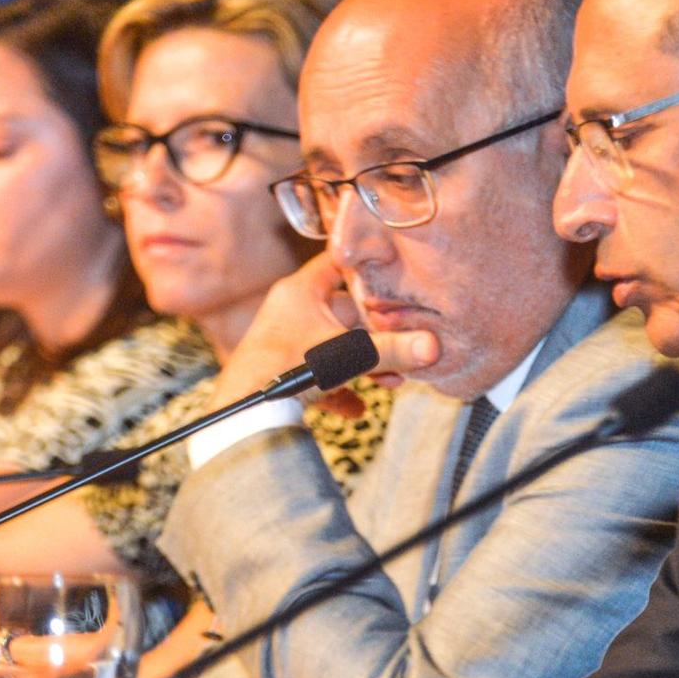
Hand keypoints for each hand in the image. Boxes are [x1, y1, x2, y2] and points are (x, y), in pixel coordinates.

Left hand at [205, 251, 437, 410]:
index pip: (338, 263)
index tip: (395, 274)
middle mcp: (291, 311)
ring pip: (333, 346)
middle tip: (405, 344)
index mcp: (301, 292)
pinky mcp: (281, 373)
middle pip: (344, 312)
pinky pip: (317, 377)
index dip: (367, 266)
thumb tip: (434, 346)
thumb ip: (392, 351)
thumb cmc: (289, 370)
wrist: (244, 414)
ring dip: (362, 363)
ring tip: (392, 381)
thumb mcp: (347, 356)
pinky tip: (356, 409)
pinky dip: (338, 390)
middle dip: (376, 333)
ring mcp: (285, 342)